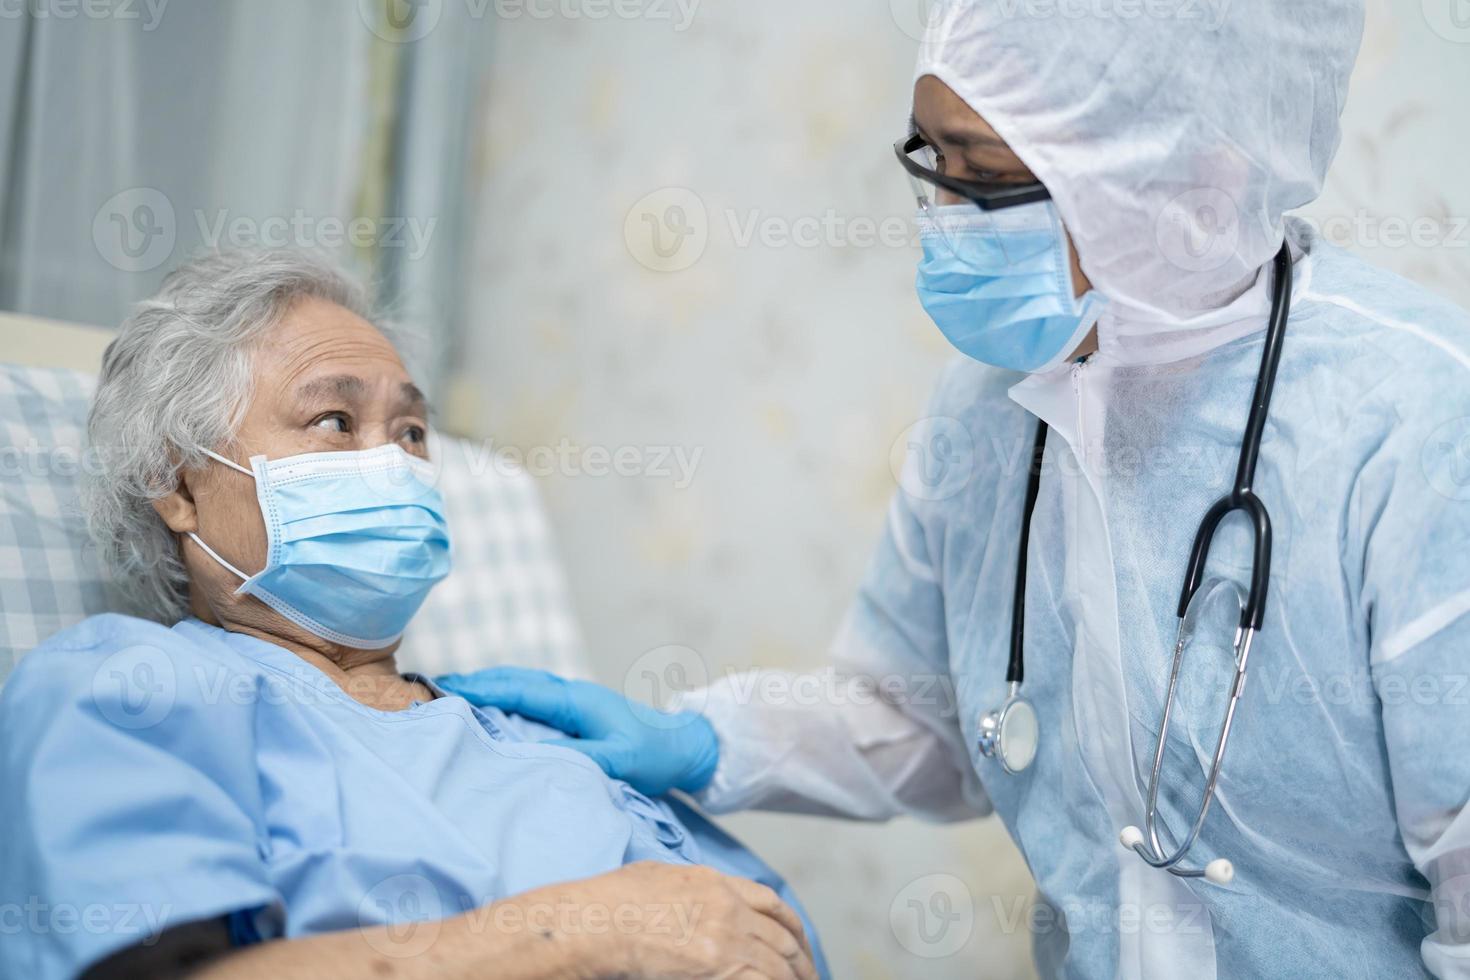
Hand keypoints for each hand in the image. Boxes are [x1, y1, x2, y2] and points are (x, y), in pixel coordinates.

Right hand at [437, 666, 719, 796]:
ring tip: (448, 692)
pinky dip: (504, 695)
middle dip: (473, 682)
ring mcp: (572, 698)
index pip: (518, 689)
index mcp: (575, 700)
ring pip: (520, 684)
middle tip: (428, 687)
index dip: (480, 688)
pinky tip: (488, 705)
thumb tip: (533, 756)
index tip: (442, 689)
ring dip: (486, 686)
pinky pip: (530, 695)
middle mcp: (569, 692)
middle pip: (513, 680)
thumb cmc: (654, 754)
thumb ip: (580, 759)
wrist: (684, 746)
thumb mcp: (619, 761)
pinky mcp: (574, 709)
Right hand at [533, 861, 817, 979]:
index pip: (768, 901)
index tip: (799, 939)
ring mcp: (726, 939)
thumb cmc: (613, 901)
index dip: (790, 923)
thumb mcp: (656, 877)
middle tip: (809, 974)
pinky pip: (761, 979)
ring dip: (793, 978)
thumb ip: (687, 887)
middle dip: (800, 958)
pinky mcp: (718, 968)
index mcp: (715, 883)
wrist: (600, 922)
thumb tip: (693, 896)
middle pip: (780, 935)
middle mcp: (728, 908)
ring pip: (777, 963)